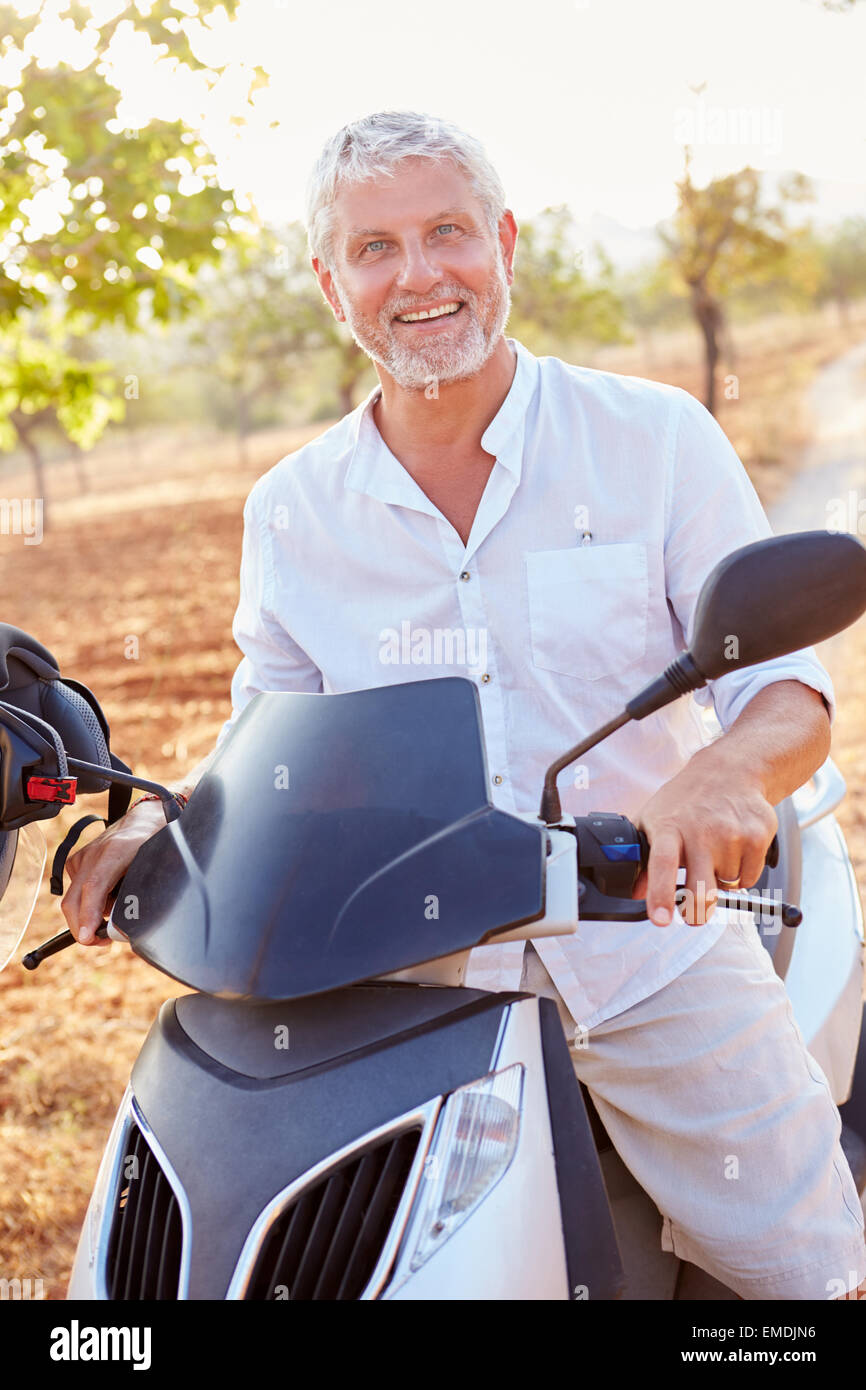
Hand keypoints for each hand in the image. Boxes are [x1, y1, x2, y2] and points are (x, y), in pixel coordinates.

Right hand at [60, 800, 167, 944]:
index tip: (88, 936)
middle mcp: (94, 853)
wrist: (145, 819)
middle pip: (75, 898)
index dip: (89, 913)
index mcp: (116, 851)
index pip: (95, 886)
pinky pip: (75, 891)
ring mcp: (83, 857)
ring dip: (85, 917)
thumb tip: (129, 922)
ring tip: (108, 923)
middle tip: (101, 941)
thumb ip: (146, 890)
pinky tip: (106, 903)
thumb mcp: (159, 865)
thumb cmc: (156, 842)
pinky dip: (86, 904)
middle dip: (82, 928)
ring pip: (72, 898)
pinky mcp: (77, 862)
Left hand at [631, 748, 777, 926]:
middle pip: (702, 890)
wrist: (731, 770)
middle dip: (697, 913)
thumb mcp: (654, 818)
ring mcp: (732, 834)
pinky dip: (741, 874)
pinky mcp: (758, 837)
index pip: (662, 865)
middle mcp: (701, 831)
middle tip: (693, 915)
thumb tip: (634, 891)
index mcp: (669, 828)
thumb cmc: (687, 799)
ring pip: (727, 886)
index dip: (661, 895)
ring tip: (715, 853)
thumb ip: (643, 856)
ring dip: (720, 881)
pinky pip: (749, 878)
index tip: (661, 919)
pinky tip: (734, 850)